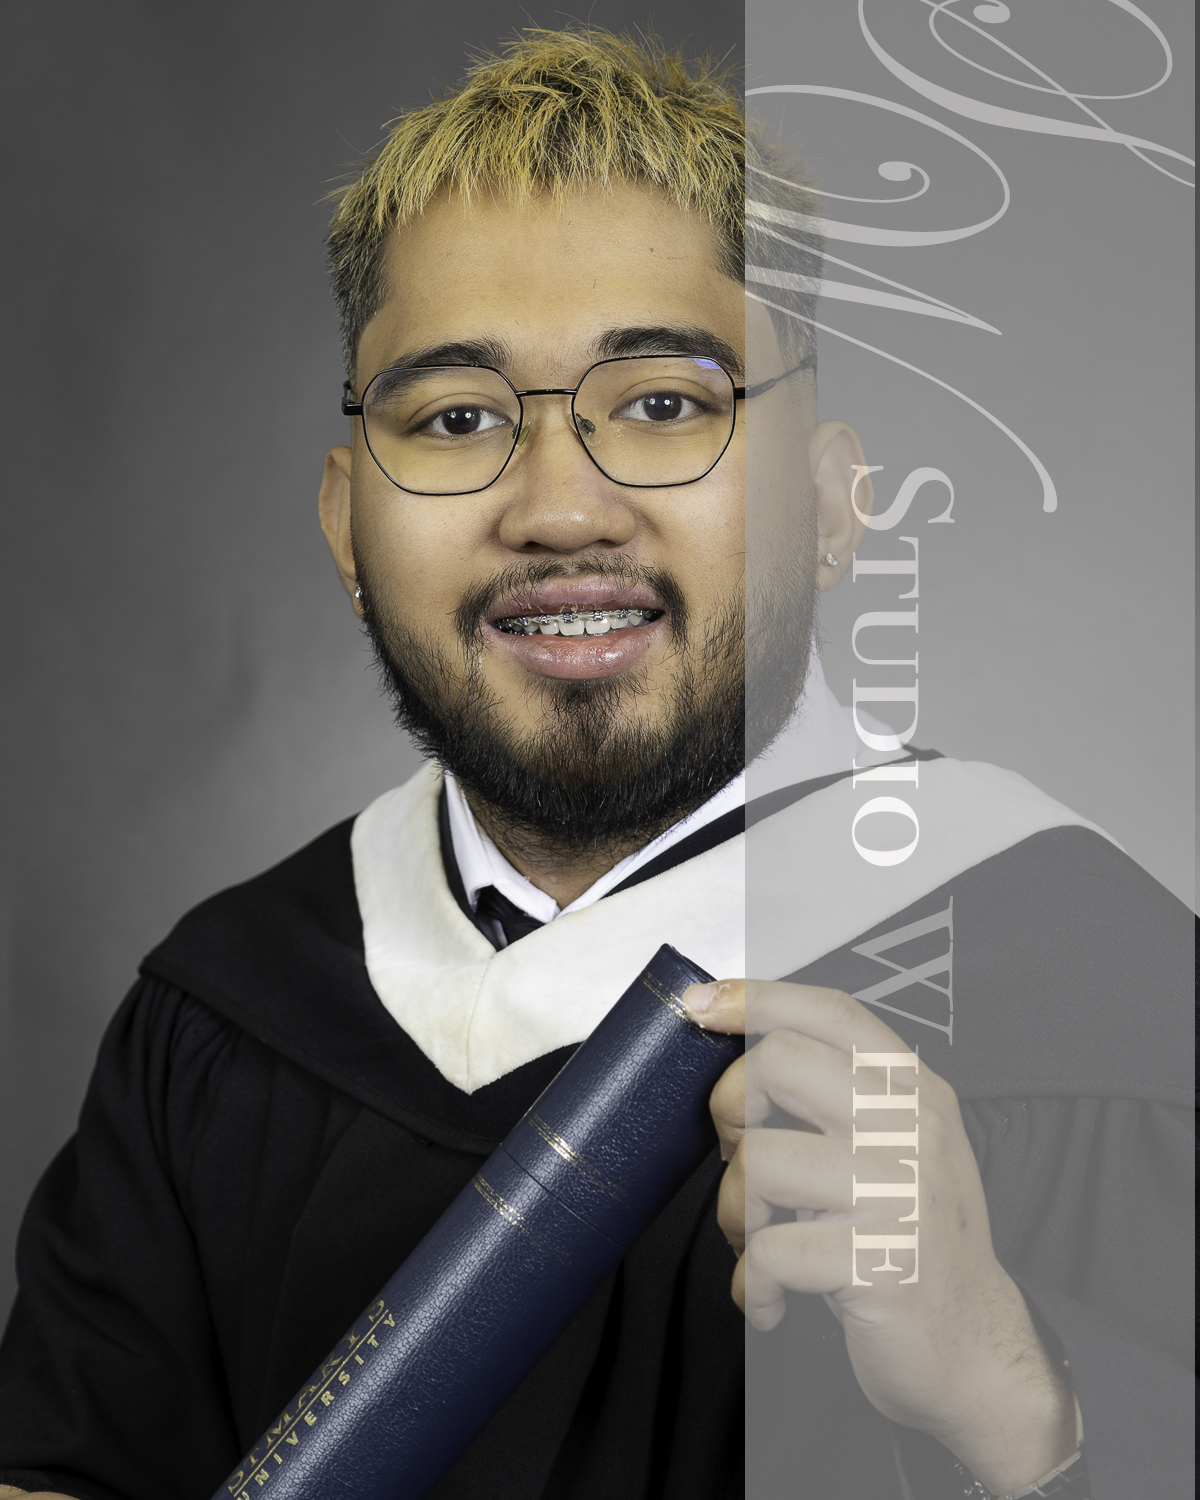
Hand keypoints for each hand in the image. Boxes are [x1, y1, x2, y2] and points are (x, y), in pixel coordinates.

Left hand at [684, 978, 1080, 1495]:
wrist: (975, 1348)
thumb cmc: (914, 1241)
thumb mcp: (894, 1148)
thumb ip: (837, 1093)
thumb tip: (743, 1050)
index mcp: (913, 1092)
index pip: (830, 1012)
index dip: (755, 998)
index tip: (702, 1005)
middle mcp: (912, 1129)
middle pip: (778, 1063)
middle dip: (730, 1108)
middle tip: (741, 1154)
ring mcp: (900, 1193)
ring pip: (761, 1159)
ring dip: (734, 1210)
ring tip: (758, 1239)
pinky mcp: (880, 1263)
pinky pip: (771, 1251)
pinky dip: (752, 1282)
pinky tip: (771, 1293)